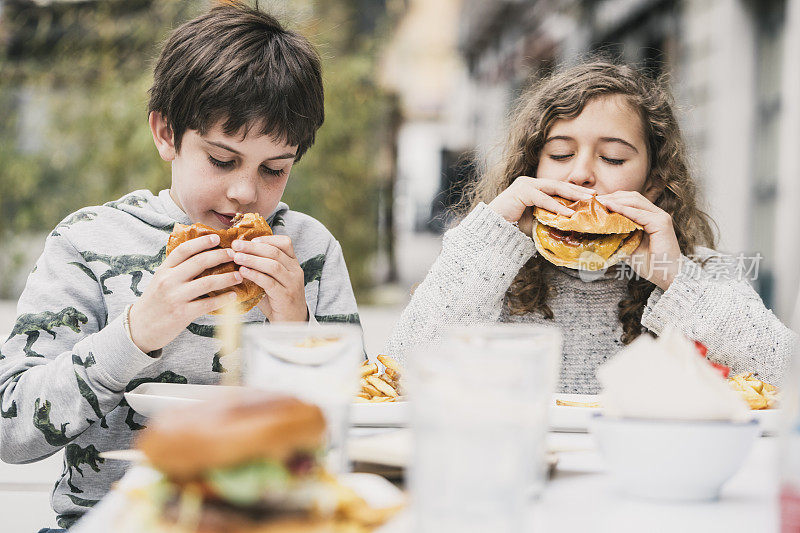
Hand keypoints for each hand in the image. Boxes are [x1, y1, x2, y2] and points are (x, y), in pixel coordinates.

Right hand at [129, 234, 240, 352]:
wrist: (140, 328)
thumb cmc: (154, 303)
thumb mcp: (160, 281)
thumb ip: (176, 269)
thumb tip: (201, 256)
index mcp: (164, 270)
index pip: (184, 250)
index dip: (202, 242)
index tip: (217, 238)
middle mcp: (168, 281)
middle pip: (199, 262)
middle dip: (220, 256)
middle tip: (234, 254)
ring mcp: (175, 297)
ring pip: (207, 282)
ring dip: (227, 277)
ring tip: (239, 275)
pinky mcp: (182, 313)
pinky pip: (208, 303)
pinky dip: (223, 299)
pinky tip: (233, 296)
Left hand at [231, 235, 307, 321]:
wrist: (291, 322)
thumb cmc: (278, 299)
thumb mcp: (273, 280)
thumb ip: (260, 269)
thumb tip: (236, 256)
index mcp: (293, 264)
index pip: (286, 243)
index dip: (267, 239)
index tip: (251, 239)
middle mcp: (295, 271)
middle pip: (275, 252)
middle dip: (253, 247)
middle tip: (236, 245)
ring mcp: (292, 283)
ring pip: (273, 265)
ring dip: (252, 259)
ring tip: (237, 257)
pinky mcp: (285, 296)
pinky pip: (269, 282)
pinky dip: (255, 275)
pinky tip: (243, 272)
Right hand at [487, 177, 595, 234]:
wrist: (491, 230)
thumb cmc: (512, 228)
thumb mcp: (536, 221)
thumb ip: (550, 218)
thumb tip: (569, 223)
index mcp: (533, 188)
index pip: (557, 187)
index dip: (574, 191)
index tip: (590, 197)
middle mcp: (529, 183)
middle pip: (558, 184)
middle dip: (577, 190)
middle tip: (594, 195)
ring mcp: (525, 185)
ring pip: (553, 188)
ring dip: (572, 194)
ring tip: (587, 200)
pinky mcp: (521, 191)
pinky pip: (543, 198)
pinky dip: (556, 206)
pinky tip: (569, 212)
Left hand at [595, 190, 681, 289]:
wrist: (668, 277)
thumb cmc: (650, 264)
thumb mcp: (629, 246)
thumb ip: (618, 236)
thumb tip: (597, 232)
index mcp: (650, 217)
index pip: (630, 201)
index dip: (613, 198)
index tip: (594, 202)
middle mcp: (657, 214)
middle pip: (632, 197)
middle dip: (611, 196)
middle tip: (592, 200)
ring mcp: (661, 217)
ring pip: (635, 201)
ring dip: (615, 200)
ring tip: (598, 202)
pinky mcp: (661, 223)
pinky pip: (639, 213)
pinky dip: (623, 209)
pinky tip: (610, 207)